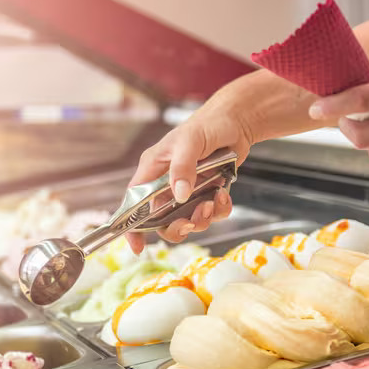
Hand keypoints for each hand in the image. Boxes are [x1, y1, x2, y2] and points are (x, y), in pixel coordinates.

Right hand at [126, 102, 255, 252]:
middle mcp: (167, 183)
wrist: (237, 122)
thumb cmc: (207, 124)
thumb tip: (178, 195)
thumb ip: (182, 168)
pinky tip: (223, 196)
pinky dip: (219, 210)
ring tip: (212, 202)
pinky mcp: (207, 192)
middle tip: (191, 221)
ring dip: (201, 218)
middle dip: (177, 226)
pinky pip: (210, 213)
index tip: (137, 247)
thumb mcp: (190, 142)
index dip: (132, 227)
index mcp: (153, 170)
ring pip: (188, 220)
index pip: (134, 202)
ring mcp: (188, 190)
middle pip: (161, 220)